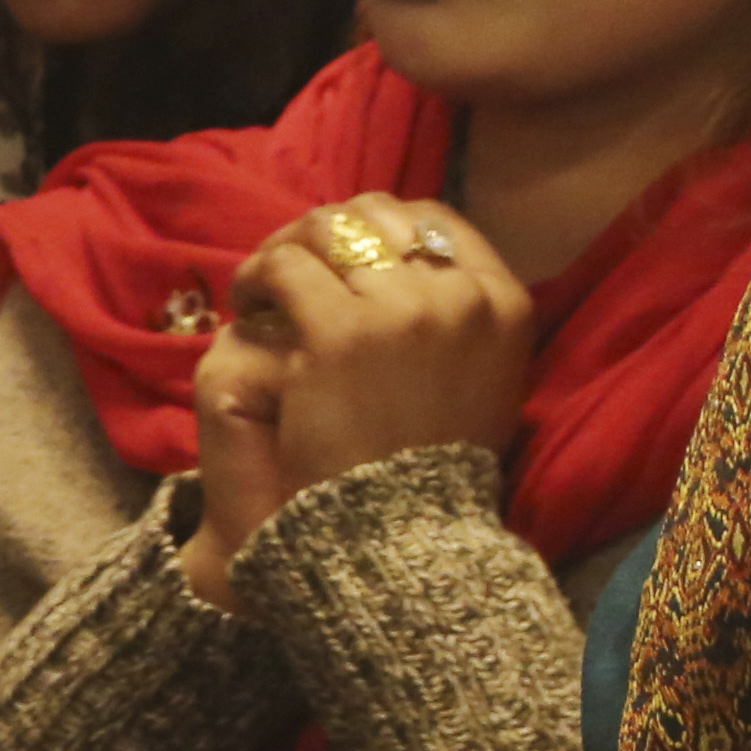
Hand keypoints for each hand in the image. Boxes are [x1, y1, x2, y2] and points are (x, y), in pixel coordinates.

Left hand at [184, 199, 532, 606]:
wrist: (397, 534)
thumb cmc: (429, 468)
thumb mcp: (478, 383)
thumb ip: (459, 319)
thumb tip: (416, 258)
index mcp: (503, 304)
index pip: (435, 220)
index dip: (382, 225)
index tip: (347, 252)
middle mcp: (459, 297)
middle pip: (378, 215)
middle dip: (330, 230)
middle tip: (294, 262)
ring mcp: (400, 310)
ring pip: (327, 230)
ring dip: (286, 248)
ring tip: (264, 283)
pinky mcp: (339, 331)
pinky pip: (284, 267)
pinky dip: (258, 276)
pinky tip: (246, 302)